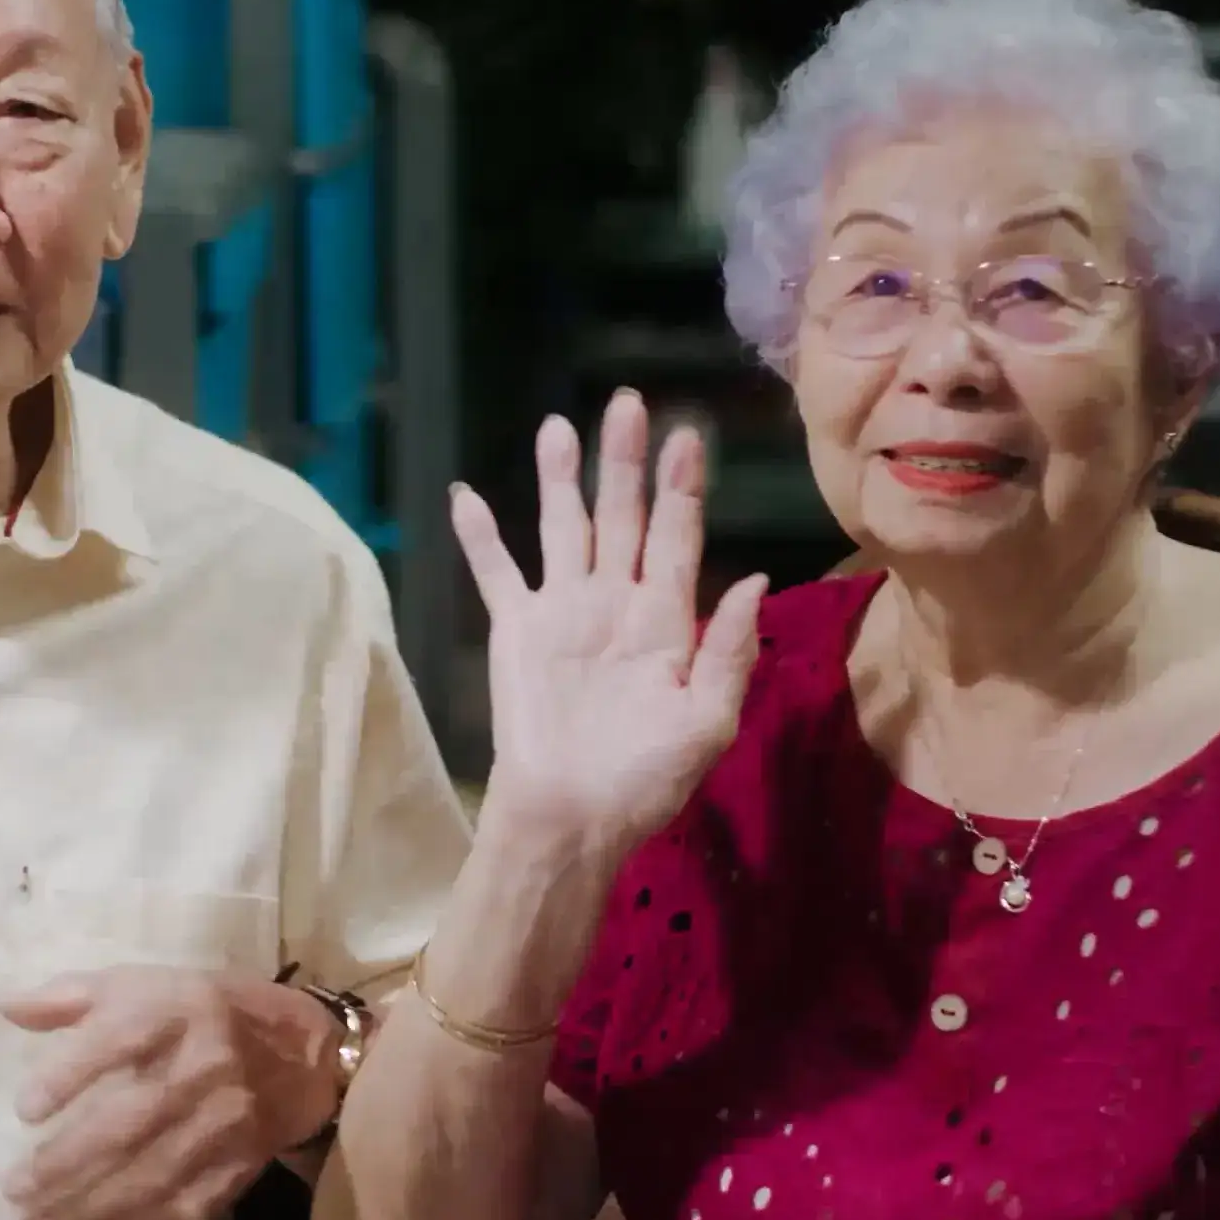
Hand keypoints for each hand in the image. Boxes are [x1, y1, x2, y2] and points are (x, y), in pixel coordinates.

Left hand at [0, 968, 335, 1219]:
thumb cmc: (204, 1013)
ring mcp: (226, 1122)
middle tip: (15, 1191)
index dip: (71, 1075)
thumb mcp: (144, 984)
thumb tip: (8, 1007)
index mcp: (177, 1010)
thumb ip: (73, 996)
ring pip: (154, 1174)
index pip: (120, 1039)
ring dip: (91, 1208)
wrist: (305, 1053)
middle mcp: (204, 1066)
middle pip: (132, 1121)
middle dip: (69, 1162)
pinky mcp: (241, 1166)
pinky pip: (186, 1206)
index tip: (23, 1111)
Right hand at [453, 391, 764, 858]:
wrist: (574, 816)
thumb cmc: (647, 780)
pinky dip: (480, 536)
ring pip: (564, 528)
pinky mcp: (517, 630)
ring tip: (560, 426)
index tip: (690, 436)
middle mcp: (617, 602)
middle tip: (629, 403)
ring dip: (561, 479)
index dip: (683, 488)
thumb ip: (731, 651)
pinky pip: (496, 573)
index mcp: (668, 621)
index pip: (678, 538)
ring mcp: (564, 611)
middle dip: (625, 462)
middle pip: (623, 516)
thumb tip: (754, 580)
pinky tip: (465, 494)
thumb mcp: (708, 722)